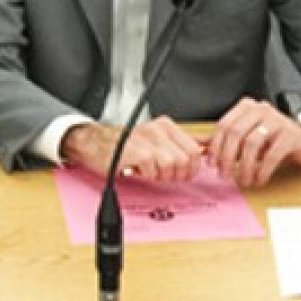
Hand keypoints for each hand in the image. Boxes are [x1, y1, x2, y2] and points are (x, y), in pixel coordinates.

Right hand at [60, 116, 202, 182]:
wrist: (93, 143)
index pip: (195, 150)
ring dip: (161, 175)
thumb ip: (181, 143)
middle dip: (177, 173)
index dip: (190, 168)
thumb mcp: (156, 140)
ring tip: (148, 170)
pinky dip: (147, 175)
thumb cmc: (123, 144)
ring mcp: (146, 139)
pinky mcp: (135, 151)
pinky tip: (137, 169)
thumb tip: (208, 146)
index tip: (178, 171)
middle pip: (187, 160)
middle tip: (161, 173)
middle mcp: (158, 129)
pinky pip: (154, 170)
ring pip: (173, 165)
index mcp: (166, 126)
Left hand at [206, 97, 300, 187]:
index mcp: (245, 107)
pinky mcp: (290, 136)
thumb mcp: (247, 136)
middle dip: (227, 157)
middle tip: (224, 175)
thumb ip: (224, 139)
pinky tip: (259, 180)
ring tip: (244, 180)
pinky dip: (262, 170)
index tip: (212, 164)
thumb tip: (198, 146)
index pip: (223, 125)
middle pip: (235, 133)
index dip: (215, 146)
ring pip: (252, 144)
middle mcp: (260, 109)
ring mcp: (277, 120)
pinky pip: (271, 155)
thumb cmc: (272, 139)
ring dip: (245, 166)